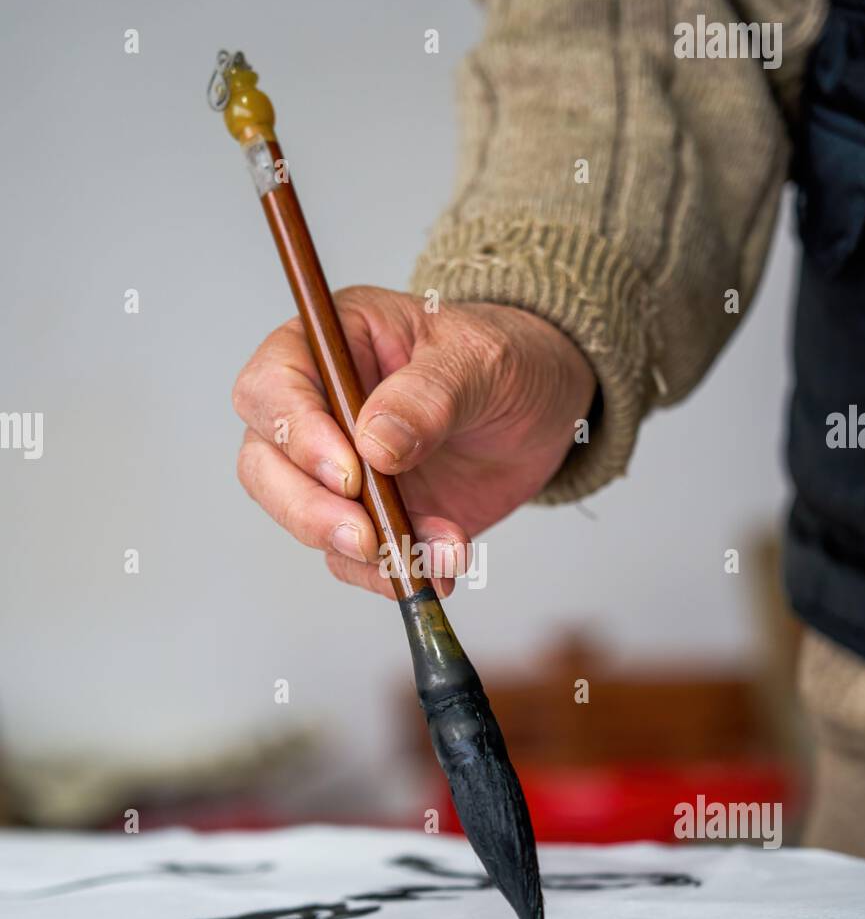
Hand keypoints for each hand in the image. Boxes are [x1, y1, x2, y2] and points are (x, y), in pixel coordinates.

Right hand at [233, 286, 594, 597]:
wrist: (546, 411)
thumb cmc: (509, 361)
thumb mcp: (482, 360)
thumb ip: (429, 395)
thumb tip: (374, 443)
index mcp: (333, 344)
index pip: (271, 386)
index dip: (295, 433)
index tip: (351, 473)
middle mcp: (320, 407)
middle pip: (265, 463)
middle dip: (309, 509)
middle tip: (367, 537)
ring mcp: (339, 468)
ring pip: (302, 519)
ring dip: (361, 552)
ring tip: (431, 554)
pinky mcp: (368, 517)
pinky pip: (355, 559)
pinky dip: (393, 574)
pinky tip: (440, 568)